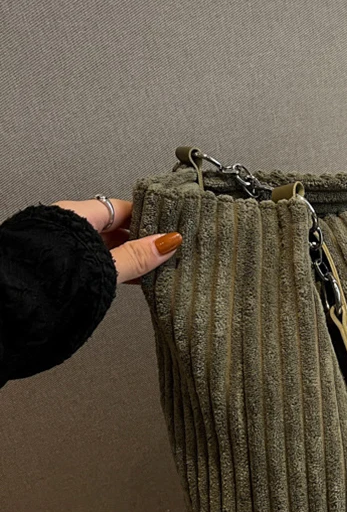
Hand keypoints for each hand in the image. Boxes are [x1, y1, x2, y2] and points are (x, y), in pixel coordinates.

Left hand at [54, 199, 181, 283]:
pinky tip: (125, 279)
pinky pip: (93, 260)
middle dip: (139, 240)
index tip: (167, 227)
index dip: (147, 218)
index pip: (122, 208)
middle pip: (113, 227)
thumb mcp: (106, 265)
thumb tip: (167, 243)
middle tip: (163, 251)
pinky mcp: (58, 266)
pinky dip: (112, 267)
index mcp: (78, 215)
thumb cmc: (48, 277)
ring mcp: (62, 246)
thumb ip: (137, 256)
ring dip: (126, 257)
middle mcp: (67, 226)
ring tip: (149, 270)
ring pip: (102, 246)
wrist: (12, 304)